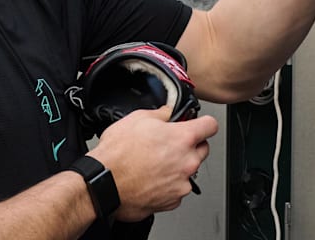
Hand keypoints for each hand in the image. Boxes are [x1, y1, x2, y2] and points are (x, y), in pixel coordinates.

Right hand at [88, 106, 217, 221]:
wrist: (104, 184)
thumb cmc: (117, 155)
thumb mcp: (137, 118)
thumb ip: (161, 114)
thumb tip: (167, 113)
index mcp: (183, 139)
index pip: (211, 125)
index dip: (203, 123)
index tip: (198, 124)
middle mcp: (187, 162)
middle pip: (203, 149)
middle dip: (190, 145)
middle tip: (169, 144)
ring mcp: (181, 184)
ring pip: (189, 171)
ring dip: (177, 167)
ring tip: (154, 163)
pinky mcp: (172, 201)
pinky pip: (177, 189)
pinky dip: (168, 185)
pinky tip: (151, 178)